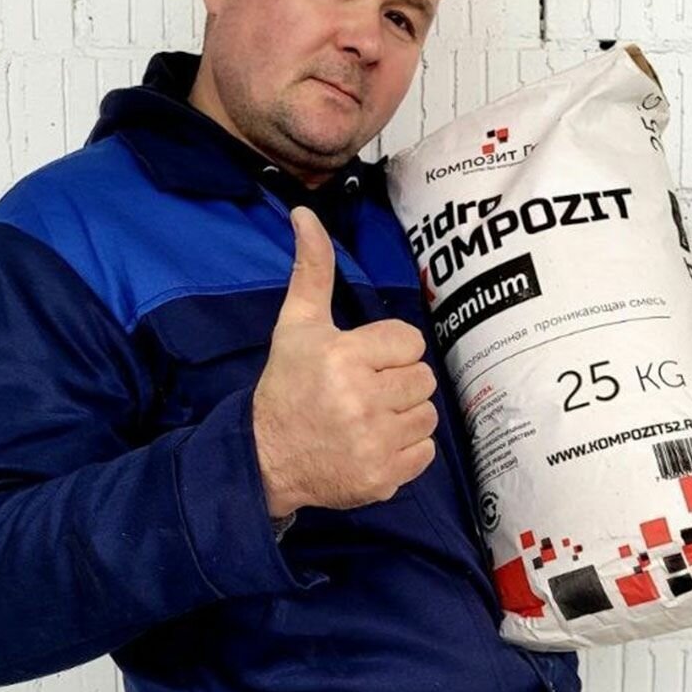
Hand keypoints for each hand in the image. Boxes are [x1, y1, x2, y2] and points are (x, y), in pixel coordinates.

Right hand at [252, 206, 437, 517]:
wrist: (264, 458)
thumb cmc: (286, 385)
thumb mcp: (296, 325)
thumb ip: (311, 269)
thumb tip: (304, 213)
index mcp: (343, 357)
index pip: (409, 342)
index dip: (387, 350)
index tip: (360, 362)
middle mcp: (361, 400)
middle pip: (423, 379)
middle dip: (398, 382)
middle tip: (364, 391)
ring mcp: (374, 443)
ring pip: (427, 415)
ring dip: (405, 415)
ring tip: (369, 417)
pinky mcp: (384, 478)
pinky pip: (425, 452)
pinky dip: (406, 449)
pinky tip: (374, 443)